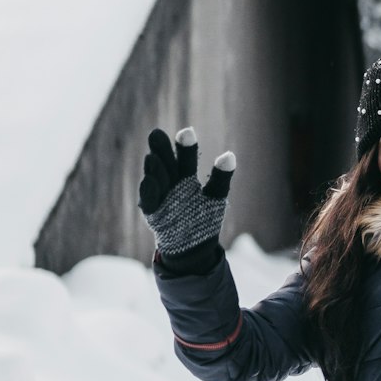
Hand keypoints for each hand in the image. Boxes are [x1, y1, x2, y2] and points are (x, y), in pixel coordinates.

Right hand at [139, 126, 234, 258]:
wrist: (192, 249)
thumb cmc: (204, 220)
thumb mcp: (215, 197)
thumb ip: (221, 177)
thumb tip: (230, 155)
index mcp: (186, 177)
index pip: (185, 158)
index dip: (185, 145)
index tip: (187, 131)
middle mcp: (170, 183)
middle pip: (166, 164)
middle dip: (162, 150)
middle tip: (156, 134)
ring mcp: (160, 196)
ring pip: (156, 178)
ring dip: (154, 168)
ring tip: (153, 158)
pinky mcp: (152, 212)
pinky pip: (149, 200)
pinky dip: (149, 191)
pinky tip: (150, 180)